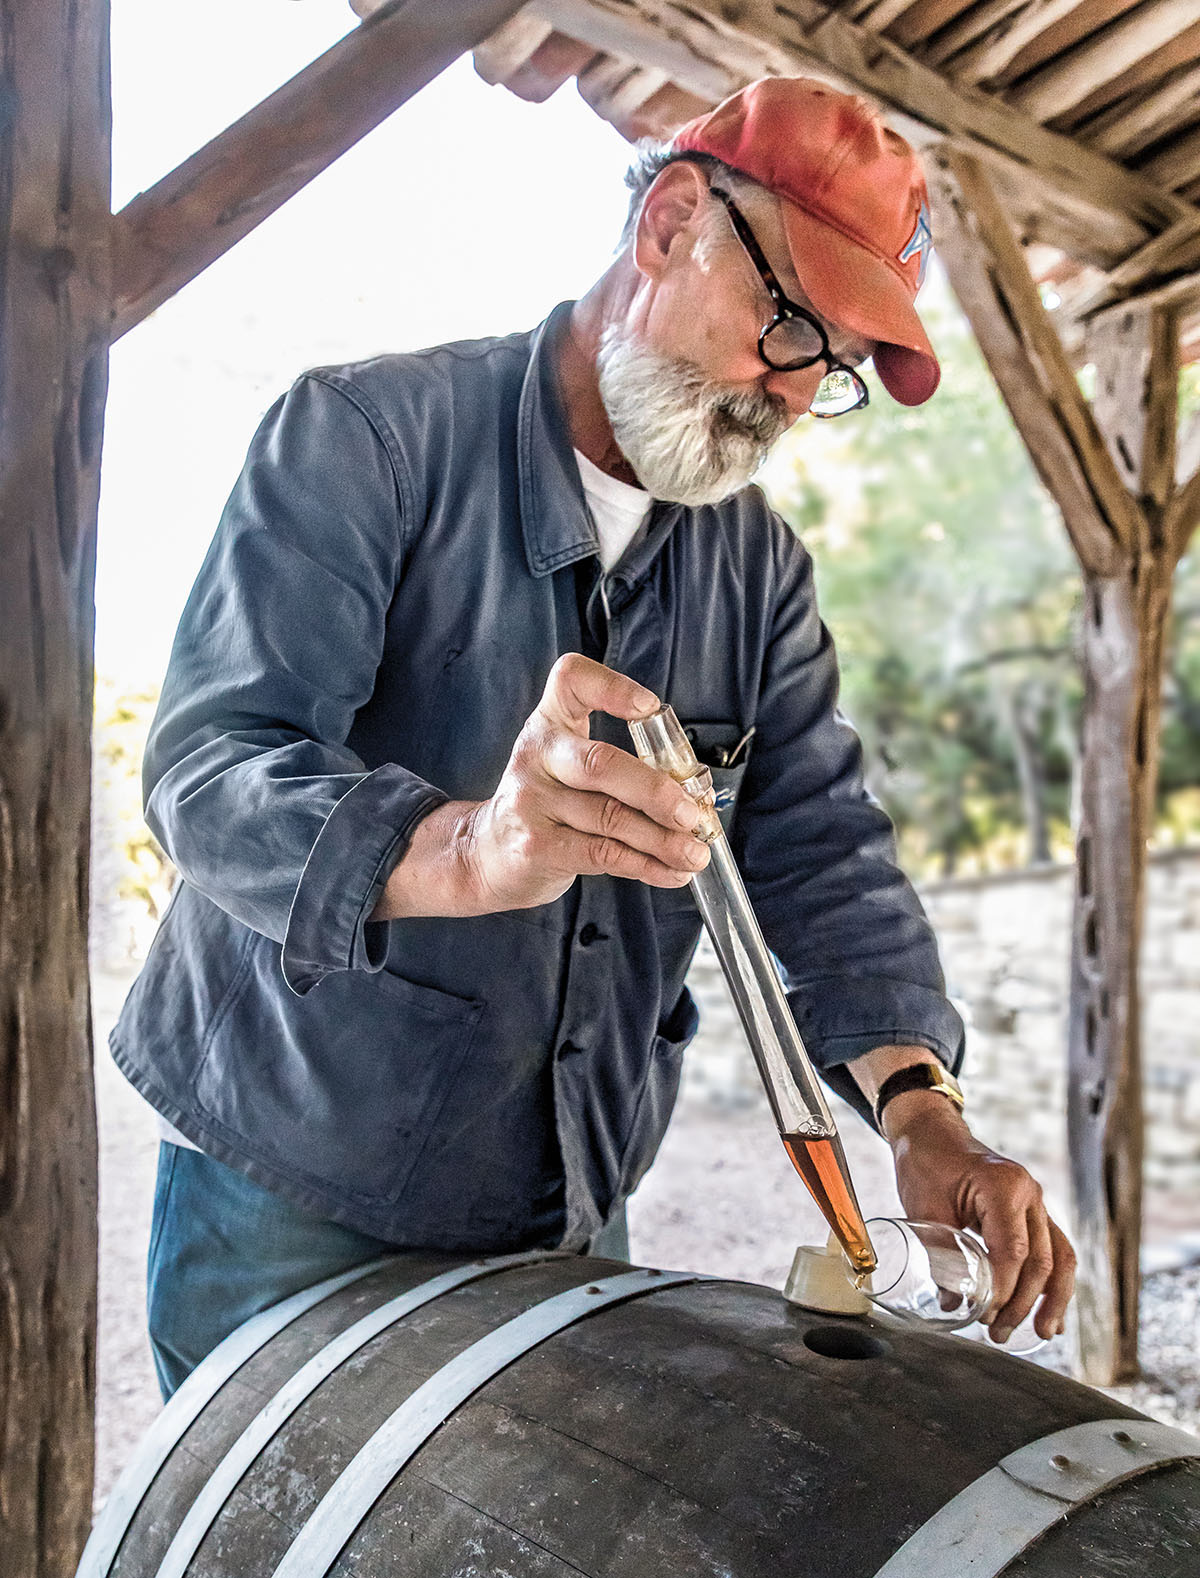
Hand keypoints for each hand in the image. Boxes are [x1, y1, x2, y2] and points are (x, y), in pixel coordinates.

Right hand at [372, 654, 708, 919]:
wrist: (485, 853)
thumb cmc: (546, 804)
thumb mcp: (567, 765)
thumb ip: (620, 767)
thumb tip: (691, 794)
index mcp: (550, 723)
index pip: (571, 680)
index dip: (612, 687)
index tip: (649, 708)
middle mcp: (537, 755)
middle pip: (601, 764)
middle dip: (656, 791)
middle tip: (693, 813)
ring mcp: (532, 803)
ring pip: (610, 818)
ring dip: (662, 839)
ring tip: (695, 851)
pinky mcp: (536, 847)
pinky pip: (602, 855)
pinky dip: (644, 866)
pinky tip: (670, 872)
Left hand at [884, 1096, 1075, 1342]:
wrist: (933, 1134)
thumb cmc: (926, 1165)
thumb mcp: (924, 1207)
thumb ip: (939, 1255)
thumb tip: (952, 1306)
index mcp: (1003, 1186)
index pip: (1012, 1251)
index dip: (1002, 1289)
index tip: (984, 1315)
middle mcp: (1030, 1193)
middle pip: (1040, 1260)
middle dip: (1022, 1303)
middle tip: (997, 1333)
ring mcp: (1037, 1203)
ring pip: (1060, 1258)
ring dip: (1051, 1300)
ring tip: (1039, 1335)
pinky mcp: (1035, 1213)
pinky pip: (1054, 1251)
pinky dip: (1054, 1284)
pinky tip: (1051, 1314)